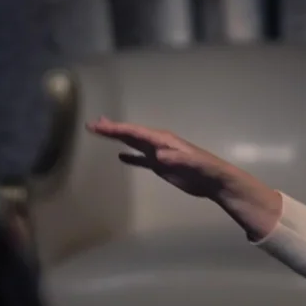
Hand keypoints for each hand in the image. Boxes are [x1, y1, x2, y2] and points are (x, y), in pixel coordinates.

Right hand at [86, 117, 233, 198]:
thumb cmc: (204, 170)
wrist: (214, 180)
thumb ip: (175, 158)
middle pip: (130, 134)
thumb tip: (158, 155)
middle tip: (92, 124)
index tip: (98, 126)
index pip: (134, 132)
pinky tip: (121, 156)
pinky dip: (130, 156)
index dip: (116, 129)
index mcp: (162, 139)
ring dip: (118, 138)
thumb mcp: (191, 163)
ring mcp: (158, 154)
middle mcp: (158, 143)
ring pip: (133, 143)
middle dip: (111, 129)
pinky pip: (141, 159)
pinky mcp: (161, 166)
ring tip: (102, 133)